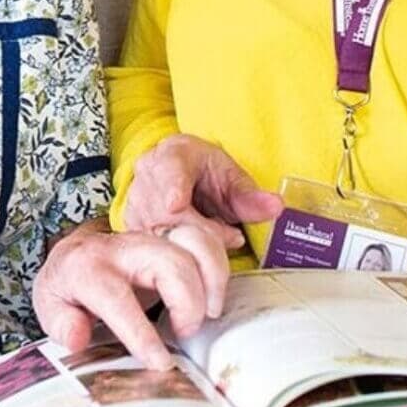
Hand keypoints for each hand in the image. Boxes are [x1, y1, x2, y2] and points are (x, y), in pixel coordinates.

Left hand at [33, 219, 229, 369]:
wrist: (76, 251)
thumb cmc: (67, 285)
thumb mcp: (49, 306)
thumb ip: (61, 323)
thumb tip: (78, 337)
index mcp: (88, 267)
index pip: (117, 297)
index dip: (140, 332)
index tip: (160, 362)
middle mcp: (123, 247)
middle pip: (168, 261)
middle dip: (187, 301)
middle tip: (186, 333)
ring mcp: (150, 236)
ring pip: (193, 242)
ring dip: (211, 278)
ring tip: (209, 312)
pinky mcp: (170, 237)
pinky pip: (204, 237)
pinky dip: (218, 262)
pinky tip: (215, 290)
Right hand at [124, 133, 282, 248]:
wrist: (183, 178)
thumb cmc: (207, 175)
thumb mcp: (232, 179)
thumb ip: (251, 196)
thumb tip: (275, 206)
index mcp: (173, 153)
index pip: (170, 169)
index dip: (173, 188)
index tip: (176, 205)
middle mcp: (147, 173)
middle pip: (166, 211)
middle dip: (201, 230)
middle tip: (230, 236)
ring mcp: (135, 200)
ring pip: (157, 232)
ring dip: (189, 243)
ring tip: (214, 236)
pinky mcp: (131, 225)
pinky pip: (150, 246)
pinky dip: (174, 252)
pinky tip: (191, 248)